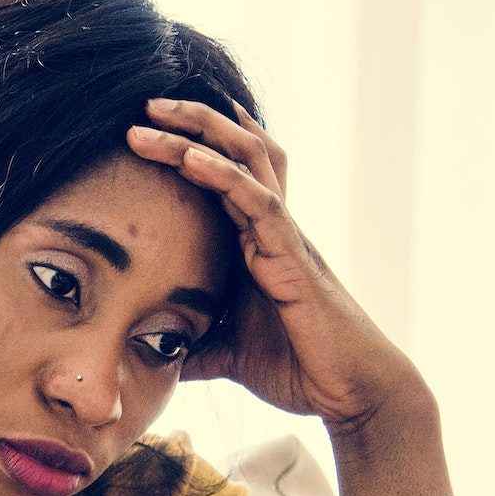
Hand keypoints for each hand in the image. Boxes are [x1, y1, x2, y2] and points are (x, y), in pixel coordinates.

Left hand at [125, 98, 422, 433]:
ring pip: (245, 162)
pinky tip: (190, 158)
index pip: (226, 176)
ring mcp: (284, 237)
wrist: (349, 392)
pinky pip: (257, 202)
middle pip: (237, 152)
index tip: (152, 124)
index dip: (196, 144)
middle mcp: (271, 228)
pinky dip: (223, 176)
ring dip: (198, 135)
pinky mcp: (292, 256)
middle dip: (192, 123)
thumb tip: (146, 358)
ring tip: (154, 114)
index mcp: (254, 242)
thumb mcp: (224, 355)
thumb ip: (188, 346)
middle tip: (145, 103)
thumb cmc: (297, 366)